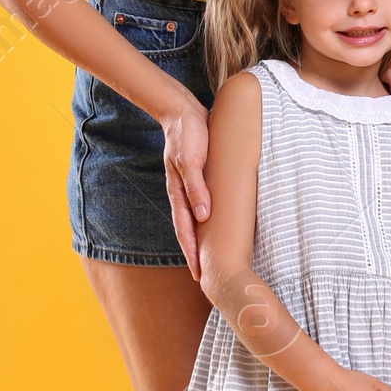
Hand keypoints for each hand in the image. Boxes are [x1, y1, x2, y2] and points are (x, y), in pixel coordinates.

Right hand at [161, 93, 210, 274]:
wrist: (182, 111)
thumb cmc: (188, 134)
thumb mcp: (191, 160)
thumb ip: (196, 186)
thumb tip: (203, 215)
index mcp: (179, 193)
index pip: (185, 232)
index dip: (192, 254)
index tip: (199, 276)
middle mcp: (181, 194)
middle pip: (187, 232)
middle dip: (195, 255)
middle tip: (204, 278)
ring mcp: (187, 187)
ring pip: (192, 221)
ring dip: (199, 241)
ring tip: (208, 259)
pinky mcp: (196, 178)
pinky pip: (199, 205)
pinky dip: (203, 221)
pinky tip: (212, 227)